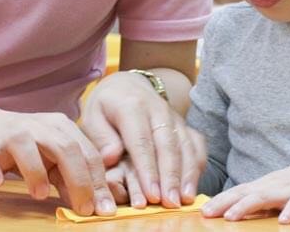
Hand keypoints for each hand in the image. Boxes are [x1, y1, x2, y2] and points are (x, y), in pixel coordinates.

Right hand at [0, 107, 115, 215]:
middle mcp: (35, 127)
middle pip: (63, 147)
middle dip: (77, 178)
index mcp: (58, 127)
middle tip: (84, 208)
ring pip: (24, 147)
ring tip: (40, 195)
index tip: (104, 209)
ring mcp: (6, 134)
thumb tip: (92, 204)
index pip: (85, 152)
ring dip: (34, 171)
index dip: (97, 181)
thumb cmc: (24, 146)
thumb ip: (69, 176)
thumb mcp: (50, 158)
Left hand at [81, 71, 205, 207]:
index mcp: (131, 105)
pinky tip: (192, 187)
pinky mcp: (184, 125)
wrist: (127, 86)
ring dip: (187, 174)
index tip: (151, 194)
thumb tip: (111, 158)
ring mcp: (174, 117)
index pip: (141, 140)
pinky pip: (196, 145)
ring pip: (185, 145)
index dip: (147, 169)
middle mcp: (157, 109)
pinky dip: (197, 166)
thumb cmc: (107, 107)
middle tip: (170, 202)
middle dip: (170, 176)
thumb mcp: (93, 116)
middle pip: (167, 144)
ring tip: (184, 199)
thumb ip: (101, 137)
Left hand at [201, 166, 289, 223]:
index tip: (204, 210)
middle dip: (225, 203)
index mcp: (259, 186)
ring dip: (246, 206)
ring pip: (264, 196)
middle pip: (244, 193)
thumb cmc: (286, 190)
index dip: (219, 200)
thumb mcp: (267, 194)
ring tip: (231, 216)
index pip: (236, 191)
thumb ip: (250, 202)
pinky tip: (282, 222)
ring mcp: (286, 191)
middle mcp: (269, 187)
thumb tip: (226, 212)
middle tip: (209, 213)